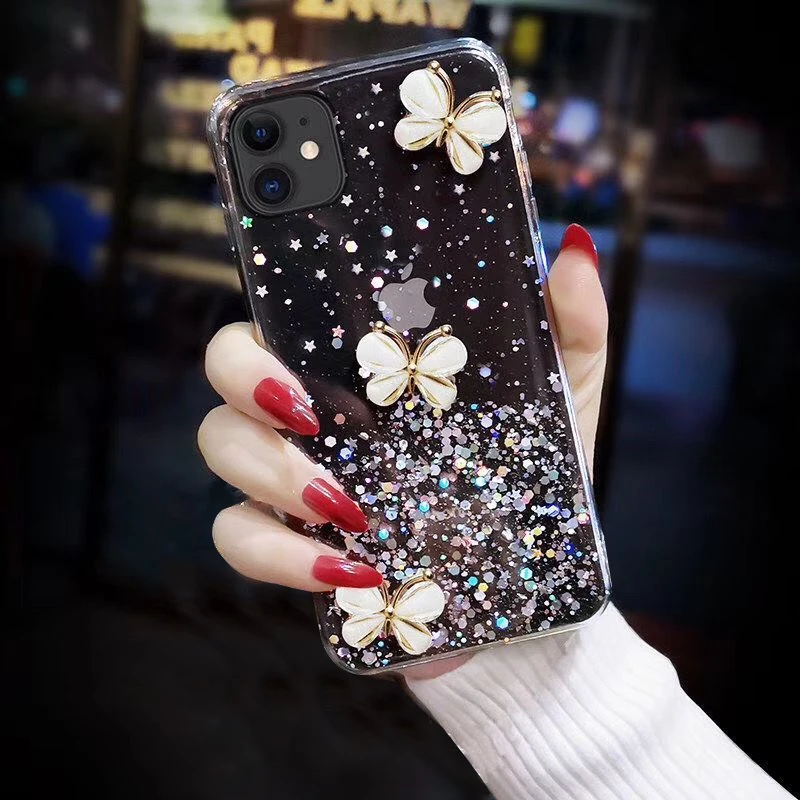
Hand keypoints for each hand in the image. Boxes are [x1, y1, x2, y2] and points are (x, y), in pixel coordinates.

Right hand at [198, 224, 606, 674]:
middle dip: (248, 380)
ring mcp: (290, 474)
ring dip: (270, 473)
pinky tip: (349, 571)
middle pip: (226, 365)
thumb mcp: (560, 392)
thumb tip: (577, 248)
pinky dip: (281, 557)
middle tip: (311, 413)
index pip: (282, 307)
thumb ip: (571, 323)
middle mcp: (311, 406)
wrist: (523, 574)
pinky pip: (241, 540)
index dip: (266, 296)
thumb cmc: (529, 468)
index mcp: (358, 358)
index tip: (297, 336)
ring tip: (347, 508)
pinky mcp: (290, 546)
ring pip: (222, 447)